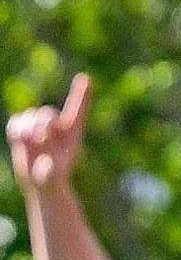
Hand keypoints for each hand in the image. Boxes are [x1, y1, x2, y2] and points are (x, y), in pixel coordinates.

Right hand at [6, 73, 89, 196]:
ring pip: (30, 115)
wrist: (40, 181)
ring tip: (29, 142)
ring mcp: (39, 127)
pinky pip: (16, 121)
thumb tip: (45, 161)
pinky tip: (18, 140)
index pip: (77, 110)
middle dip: (41, 124)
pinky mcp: (23, 131)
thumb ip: (51, 169)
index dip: (81, 94)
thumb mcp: (54, 176)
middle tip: (41, 139)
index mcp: (72, 132)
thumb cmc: (53, 179)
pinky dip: (15, 128)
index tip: (85, 78)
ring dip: (27, 127)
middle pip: (47, 113)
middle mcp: (57, 126)